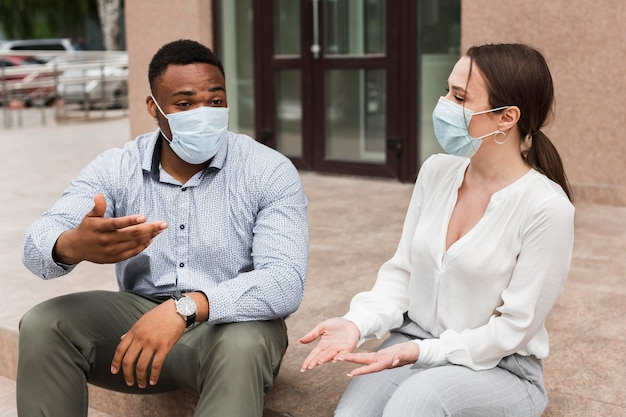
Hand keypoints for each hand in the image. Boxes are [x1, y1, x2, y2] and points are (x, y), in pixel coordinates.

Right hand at [53, 194, 167, 263]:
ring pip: (134, 244)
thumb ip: (98, 207)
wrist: (76, 248)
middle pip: (131, 234)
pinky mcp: (114, 259)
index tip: (144, 216)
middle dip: (150, 229)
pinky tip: (151, 239)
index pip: (117, 224)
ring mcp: (111, 251)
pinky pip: (132, 253)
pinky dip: (142, 246)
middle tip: (164, 224)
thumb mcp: (89, 216)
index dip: (131, 220)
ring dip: (149, 236)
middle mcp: (106, 240)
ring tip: (160, 229)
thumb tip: (99, 195)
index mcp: (100, 228)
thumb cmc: (87, 228)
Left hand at [110, 300, 184, 387]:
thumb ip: (131, 331)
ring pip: (141, 366)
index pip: (120, 350)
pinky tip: (153, 381)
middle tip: (129, 382)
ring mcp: (152, 343)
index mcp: (134, 331)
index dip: (115, 362)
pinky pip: (157, 365)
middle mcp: (141, 338)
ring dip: (140, 378)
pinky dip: (154, 376)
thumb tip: (122, 338)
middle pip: (128, 361)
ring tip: (141, 384)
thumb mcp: (142, 321)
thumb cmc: (160, 314)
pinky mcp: (164, 346)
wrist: (178, 309)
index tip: (114, 371)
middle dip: (127, 375)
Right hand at [298, 317, 360, 371]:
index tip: (303, 368)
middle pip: (321, 357)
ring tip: (320, 361)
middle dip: (315, 362)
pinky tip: (336, 359)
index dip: (308, 361)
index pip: (313, 355)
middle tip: (310, 366)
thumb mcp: (321, 328)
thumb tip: (299, 342)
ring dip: (325, 359)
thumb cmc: (335, 324)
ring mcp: (338, 350)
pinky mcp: (347, 348)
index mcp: (322, 345)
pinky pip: (343, 354)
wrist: (349, 321)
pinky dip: (340, 357)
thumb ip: (312, 335)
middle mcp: (329, 350)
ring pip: (331, 356)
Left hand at [338, 341, 419, 376]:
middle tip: (339, 359)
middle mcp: (381, 361)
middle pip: (365, 362)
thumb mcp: (406, 354)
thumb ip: (400, 357)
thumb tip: (393, 361)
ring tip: (342, 357)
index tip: (351, 373)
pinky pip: (368, 356)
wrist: (415, 351)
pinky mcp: (381, 355)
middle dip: (352, 360)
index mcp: (386, 362)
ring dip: (354, 359)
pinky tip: (352, 357)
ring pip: (365, 359)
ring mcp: (381, 359)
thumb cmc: (411, 353)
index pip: (372, 367)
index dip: (362, 370)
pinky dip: (360, 357)